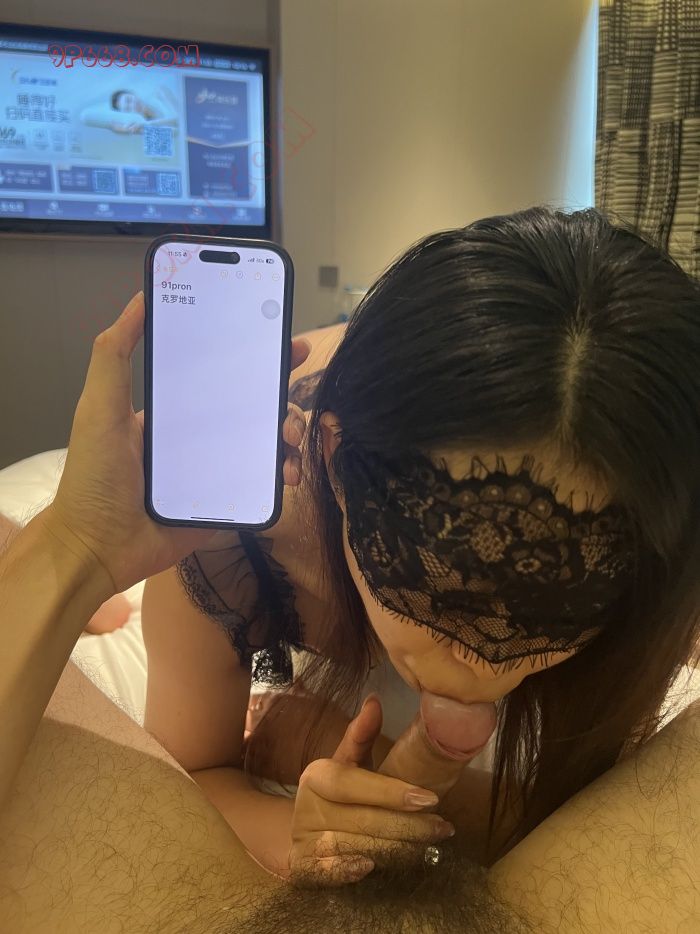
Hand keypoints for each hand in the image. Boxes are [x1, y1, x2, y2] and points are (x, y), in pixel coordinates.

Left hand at [44, 291, 310, 595]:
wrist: (99, 547)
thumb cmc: (96, 475)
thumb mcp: (99, 407)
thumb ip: (114, 355)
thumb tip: (141, 297)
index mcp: (176, 409)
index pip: (222, 373)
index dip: (254, 355)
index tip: (283, 340)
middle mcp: (201, 435)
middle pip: (254, 405)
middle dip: (282, 393)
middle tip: (296, 386)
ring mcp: (218, 469)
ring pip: (267, 441)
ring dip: (289, 432)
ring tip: (291, 437)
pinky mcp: (228, 500)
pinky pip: (264, 481)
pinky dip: (283, 473)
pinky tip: (287, 474)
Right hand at [287, 693, 462, 887]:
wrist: (299, 831)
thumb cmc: (335, 794)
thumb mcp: (345, 762)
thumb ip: (361, 736)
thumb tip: (375, 700)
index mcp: (318, 775)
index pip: (355, 783)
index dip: (391, 792)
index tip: (430, 799)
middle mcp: (308, 807)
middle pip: (362, 820)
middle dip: (408, 826)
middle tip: (443, 828)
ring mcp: (304, 839)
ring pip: (354, 846)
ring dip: (394, 850)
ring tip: (428, 848)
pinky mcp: (302, 868)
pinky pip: (328, 871)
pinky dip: (347, 870)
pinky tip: (374, 867)